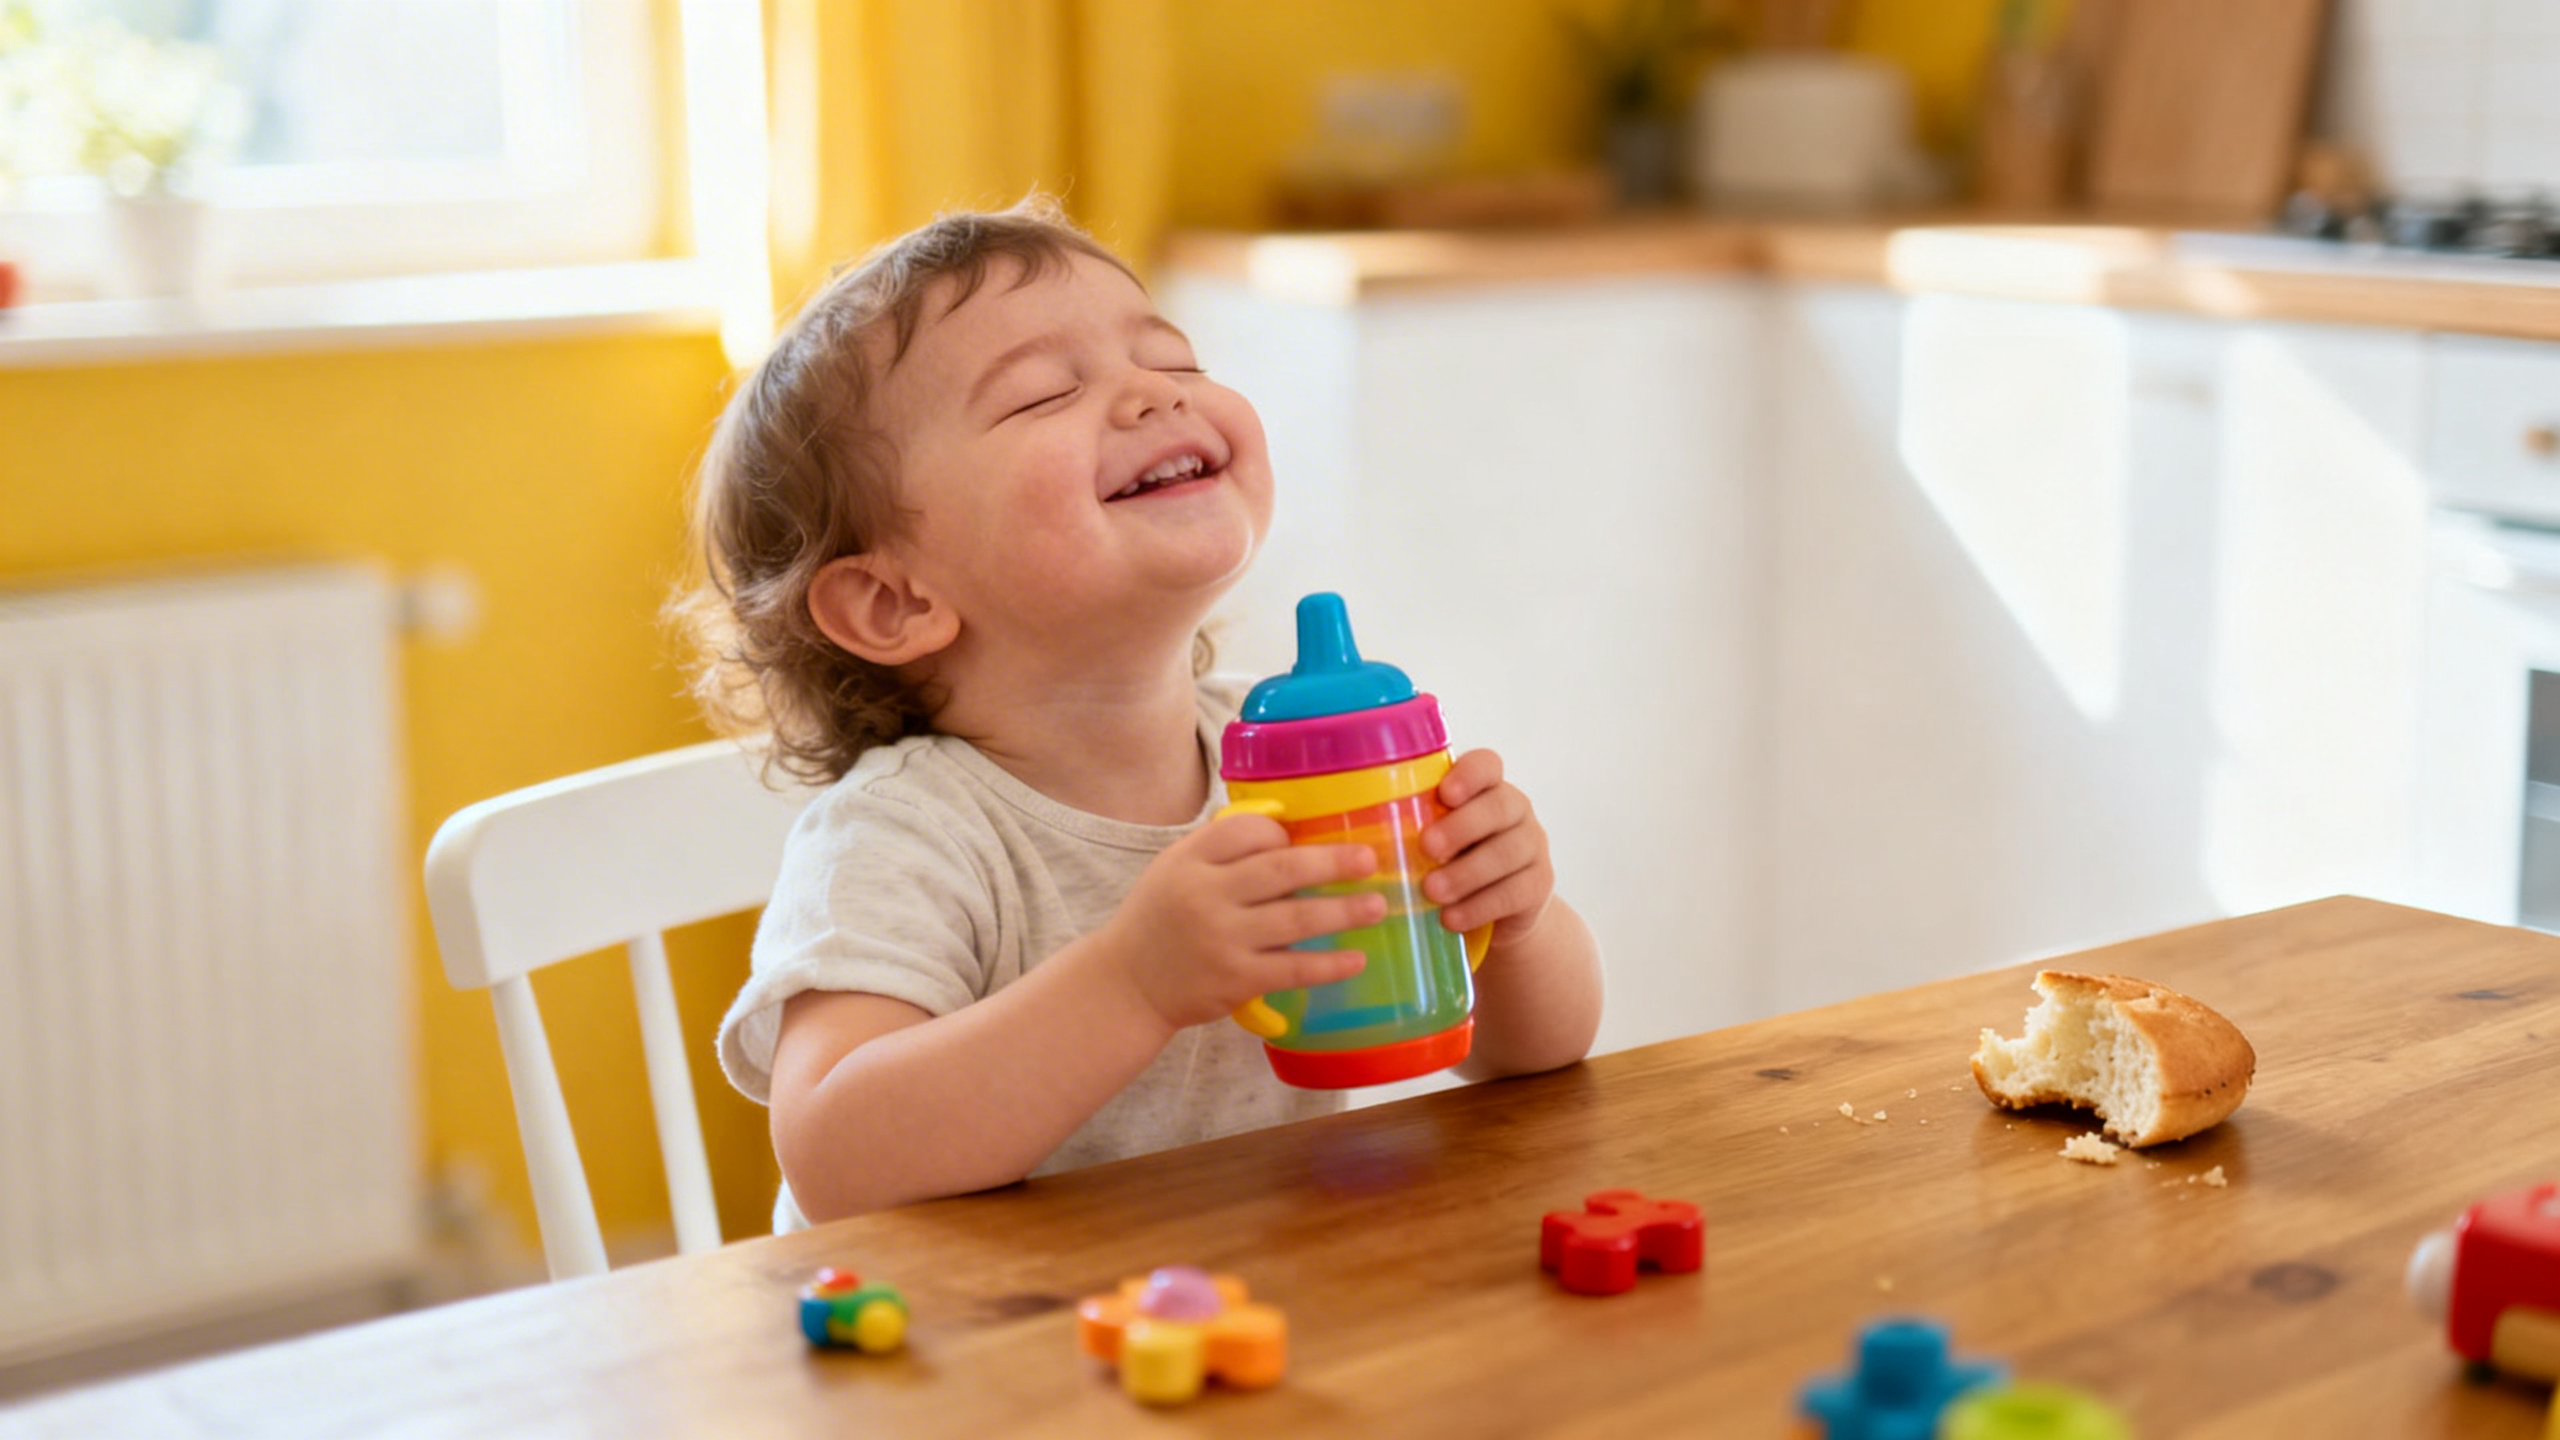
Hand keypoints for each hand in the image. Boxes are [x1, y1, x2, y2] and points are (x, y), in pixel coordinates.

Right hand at [1101, 812, 1382, 1030]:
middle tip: (1368, 860)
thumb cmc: (1159, 919)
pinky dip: (1328, 964)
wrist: (1127, 984)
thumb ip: (1220, 848)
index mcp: (1190, 859)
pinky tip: (1355, 958)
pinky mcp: (1236, 980)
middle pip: (1281, 868)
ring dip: (1343, 911)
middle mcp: (1206, 895)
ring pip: (1296, 918)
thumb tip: (1286, 830)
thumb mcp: (1173, 868)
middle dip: (1332, 862)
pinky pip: (1293, 969)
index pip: (1248, 831)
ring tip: (1376, 906)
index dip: (1282, 834)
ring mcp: (1223, 938)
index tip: (1302, 842)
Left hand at [1421, 749, 1554, 950]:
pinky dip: (1480, 907)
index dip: (1470, 775)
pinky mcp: (1539, 885)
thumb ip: (1403, 826)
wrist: (1494, 912)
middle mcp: (1515, 810)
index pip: (1487, 765)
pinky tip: (1451, 919)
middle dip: (1462, 827)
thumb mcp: (1428, 839)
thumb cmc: (1446, 865)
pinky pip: (1516, 892)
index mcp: (1485, 788)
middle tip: (1427, 848)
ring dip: (1467, 873)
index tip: (1445, 793)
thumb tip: (1335, 824)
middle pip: (1500, 806)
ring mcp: (1532, 846)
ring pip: (1508, 852)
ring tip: (1431, 892)